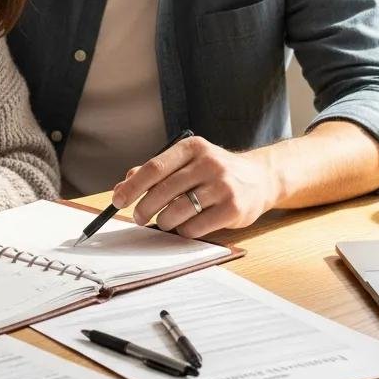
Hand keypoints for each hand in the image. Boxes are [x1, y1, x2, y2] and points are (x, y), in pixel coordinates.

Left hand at [111, 135, 278, 237]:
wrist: (260, 178)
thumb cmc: (214, 172)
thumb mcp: (187, 162)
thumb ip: (155, 171)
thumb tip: (122, 186)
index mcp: (193, 147)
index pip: (154, 167)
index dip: (133, 186)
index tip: (118, 200)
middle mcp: (209, 163)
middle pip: (164, 190)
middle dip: (144, 207)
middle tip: (138, 217)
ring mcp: (223, 186)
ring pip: (178, 211)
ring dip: (164, 222)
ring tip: (164, 222)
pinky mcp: (233, 208)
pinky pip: (195, 227)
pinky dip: (183, 231)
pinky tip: (185, 226)